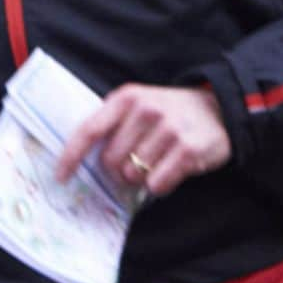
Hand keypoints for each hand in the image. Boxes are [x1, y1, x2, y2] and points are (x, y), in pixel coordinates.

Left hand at [55, 84, 230, 197]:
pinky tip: (172, 169)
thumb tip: (81, 161)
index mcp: (128, 97)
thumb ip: (113, 125)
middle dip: (118, 171)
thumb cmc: (171, 114)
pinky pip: (157, 184)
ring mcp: (169, 128)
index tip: (61, 176)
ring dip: (142, 177)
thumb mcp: (140, 106)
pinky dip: (161, 184)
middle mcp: (147, 109)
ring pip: (133, 175)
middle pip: (110, 161)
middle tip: (135, 164)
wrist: (221, 110)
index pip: (89, 130)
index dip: (71, 156)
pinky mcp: (188, 149)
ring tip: (158, 161)